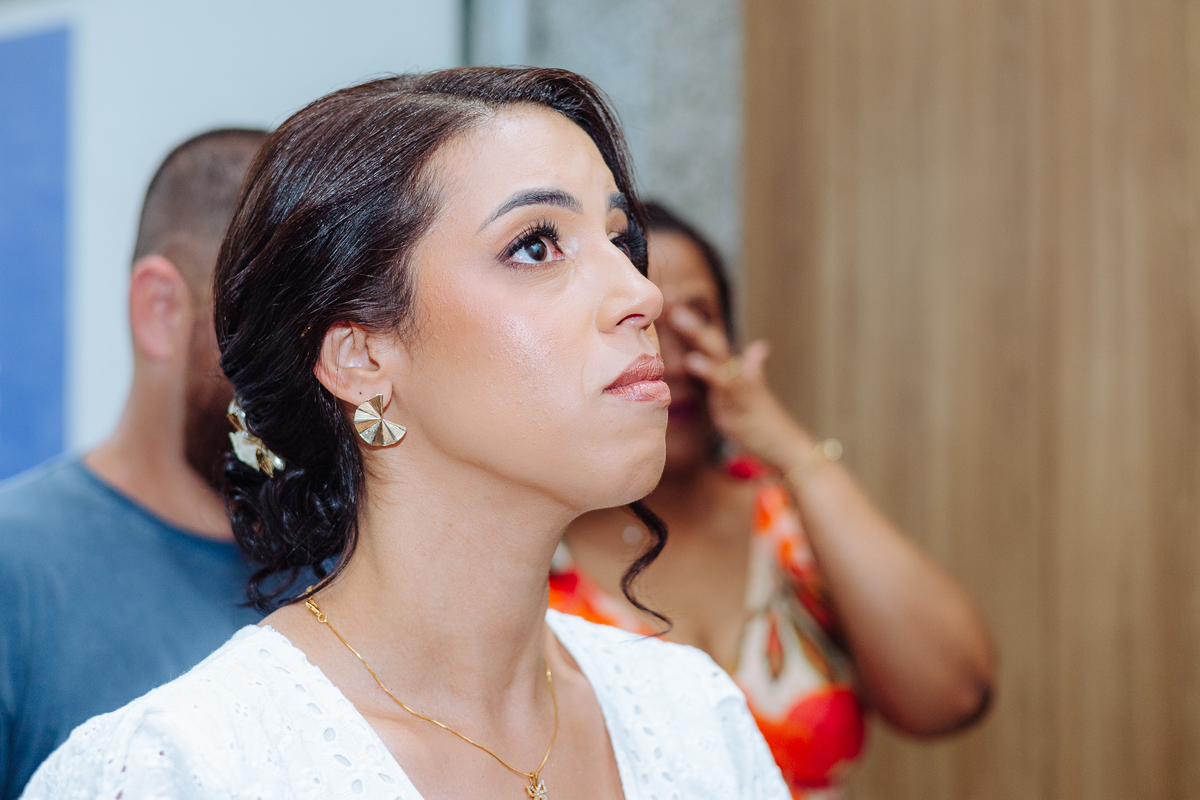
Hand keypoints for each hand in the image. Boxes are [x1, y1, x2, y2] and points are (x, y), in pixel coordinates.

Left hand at [667, 305, 813, 469]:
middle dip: (690, 318)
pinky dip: (708, 370)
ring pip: (716, 351)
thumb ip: (747, 370)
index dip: (690, 321)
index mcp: (732, 370)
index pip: (709, 340)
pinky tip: (691, 360)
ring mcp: (740, 382)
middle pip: (711, 338)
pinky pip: (723, 382)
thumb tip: (759, 348)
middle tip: (670, 295)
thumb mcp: (747, 395)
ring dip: (696, 333)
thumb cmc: (761, 421)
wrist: (784, 444)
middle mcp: (736, 370)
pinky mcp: (741, 400)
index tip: (670, 299)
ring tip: (677, 316)